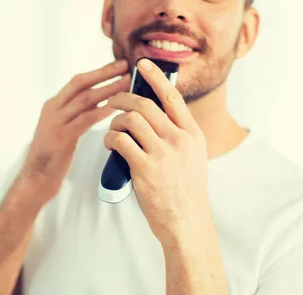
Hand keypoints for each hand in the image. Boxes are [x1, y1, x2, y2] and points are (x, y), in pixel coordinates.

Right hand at [18, 59, 130, 205]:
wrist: (34, 180)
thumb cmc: (51, 158)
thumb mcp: (61, 130)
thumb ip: (75, 115)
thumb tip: (98, 102)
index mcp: (53, 106)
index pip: (78, 82)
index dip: (99, 71)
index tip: (117, 64)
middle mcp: (53, 110)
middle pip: (81, 84)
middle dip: (104, 73)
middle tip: (125, 65)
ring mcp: (55, 123)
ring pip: (85, 99)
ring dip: (108, 90)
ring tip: (127, 84)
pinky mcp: (61, 138)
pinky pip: (84, 120)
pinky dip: (100, 112)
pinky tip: (115, 108)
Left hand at [105, 59, 210, 243]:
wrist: (186, 222)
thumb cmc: (186, 192)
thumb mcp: (193, 158)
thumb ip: (179, 136)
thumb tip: (157, 116)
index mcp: (192, 134)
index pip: (172, 97)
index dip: (155, 78)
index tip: (142, 65)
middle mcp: (179, 139)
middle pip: (145, 105)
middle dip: (123, 99)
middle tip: (112, 101)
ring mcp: (162, 153)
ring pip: (130, 120)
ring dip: (114, 121)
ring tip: (112, 129)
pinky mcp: (144, 168)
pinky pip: (120, 141)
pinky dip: (110, 139)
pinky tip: (109, 144)